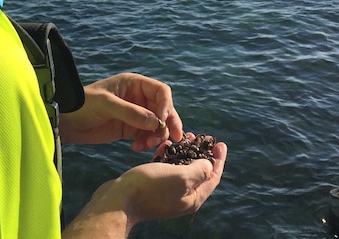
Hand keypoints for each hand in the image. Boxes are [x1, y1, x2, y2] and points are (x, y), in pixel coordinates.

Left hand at [59, 73, 182, 150]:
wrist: (66, 121)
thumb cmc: (83, 104)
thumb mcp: (106, 105)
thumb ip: (130, 112)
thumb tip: (156, 122)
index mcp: (134, 84)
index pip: (161, 91)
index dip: (167, 105)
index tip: (164, 121)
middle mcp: (138, 98)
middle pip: (164, 110)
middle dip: (168, 124)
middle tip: (173, 139)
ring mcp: (135, 114)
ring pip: (157, 125)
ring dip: (156, 136)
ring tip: (145, 145)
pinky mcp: (130, 129)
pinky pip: (146, 136)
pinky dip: (146, 143)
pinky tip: (136, 148)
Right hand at [63, 139, 227, 237]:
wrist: (119, 201)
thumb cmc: (151, 188)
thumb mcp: (181, 177)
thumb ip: (199, 170)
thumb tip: (209, 165)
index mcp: (193, 197)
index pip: (213, 177)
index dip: (219, 159)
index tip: (220, 143)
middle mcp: (182, 196)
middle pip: (198, 172)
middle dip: (201, 153)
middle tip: (200, 137)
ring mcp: (166, 192)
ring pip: (180, 168)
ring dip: (184, 152)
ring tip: (184, 137)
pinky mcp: (152, 186)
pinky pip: (164, 168)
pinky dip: (168, 156)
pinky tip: (164, 144)